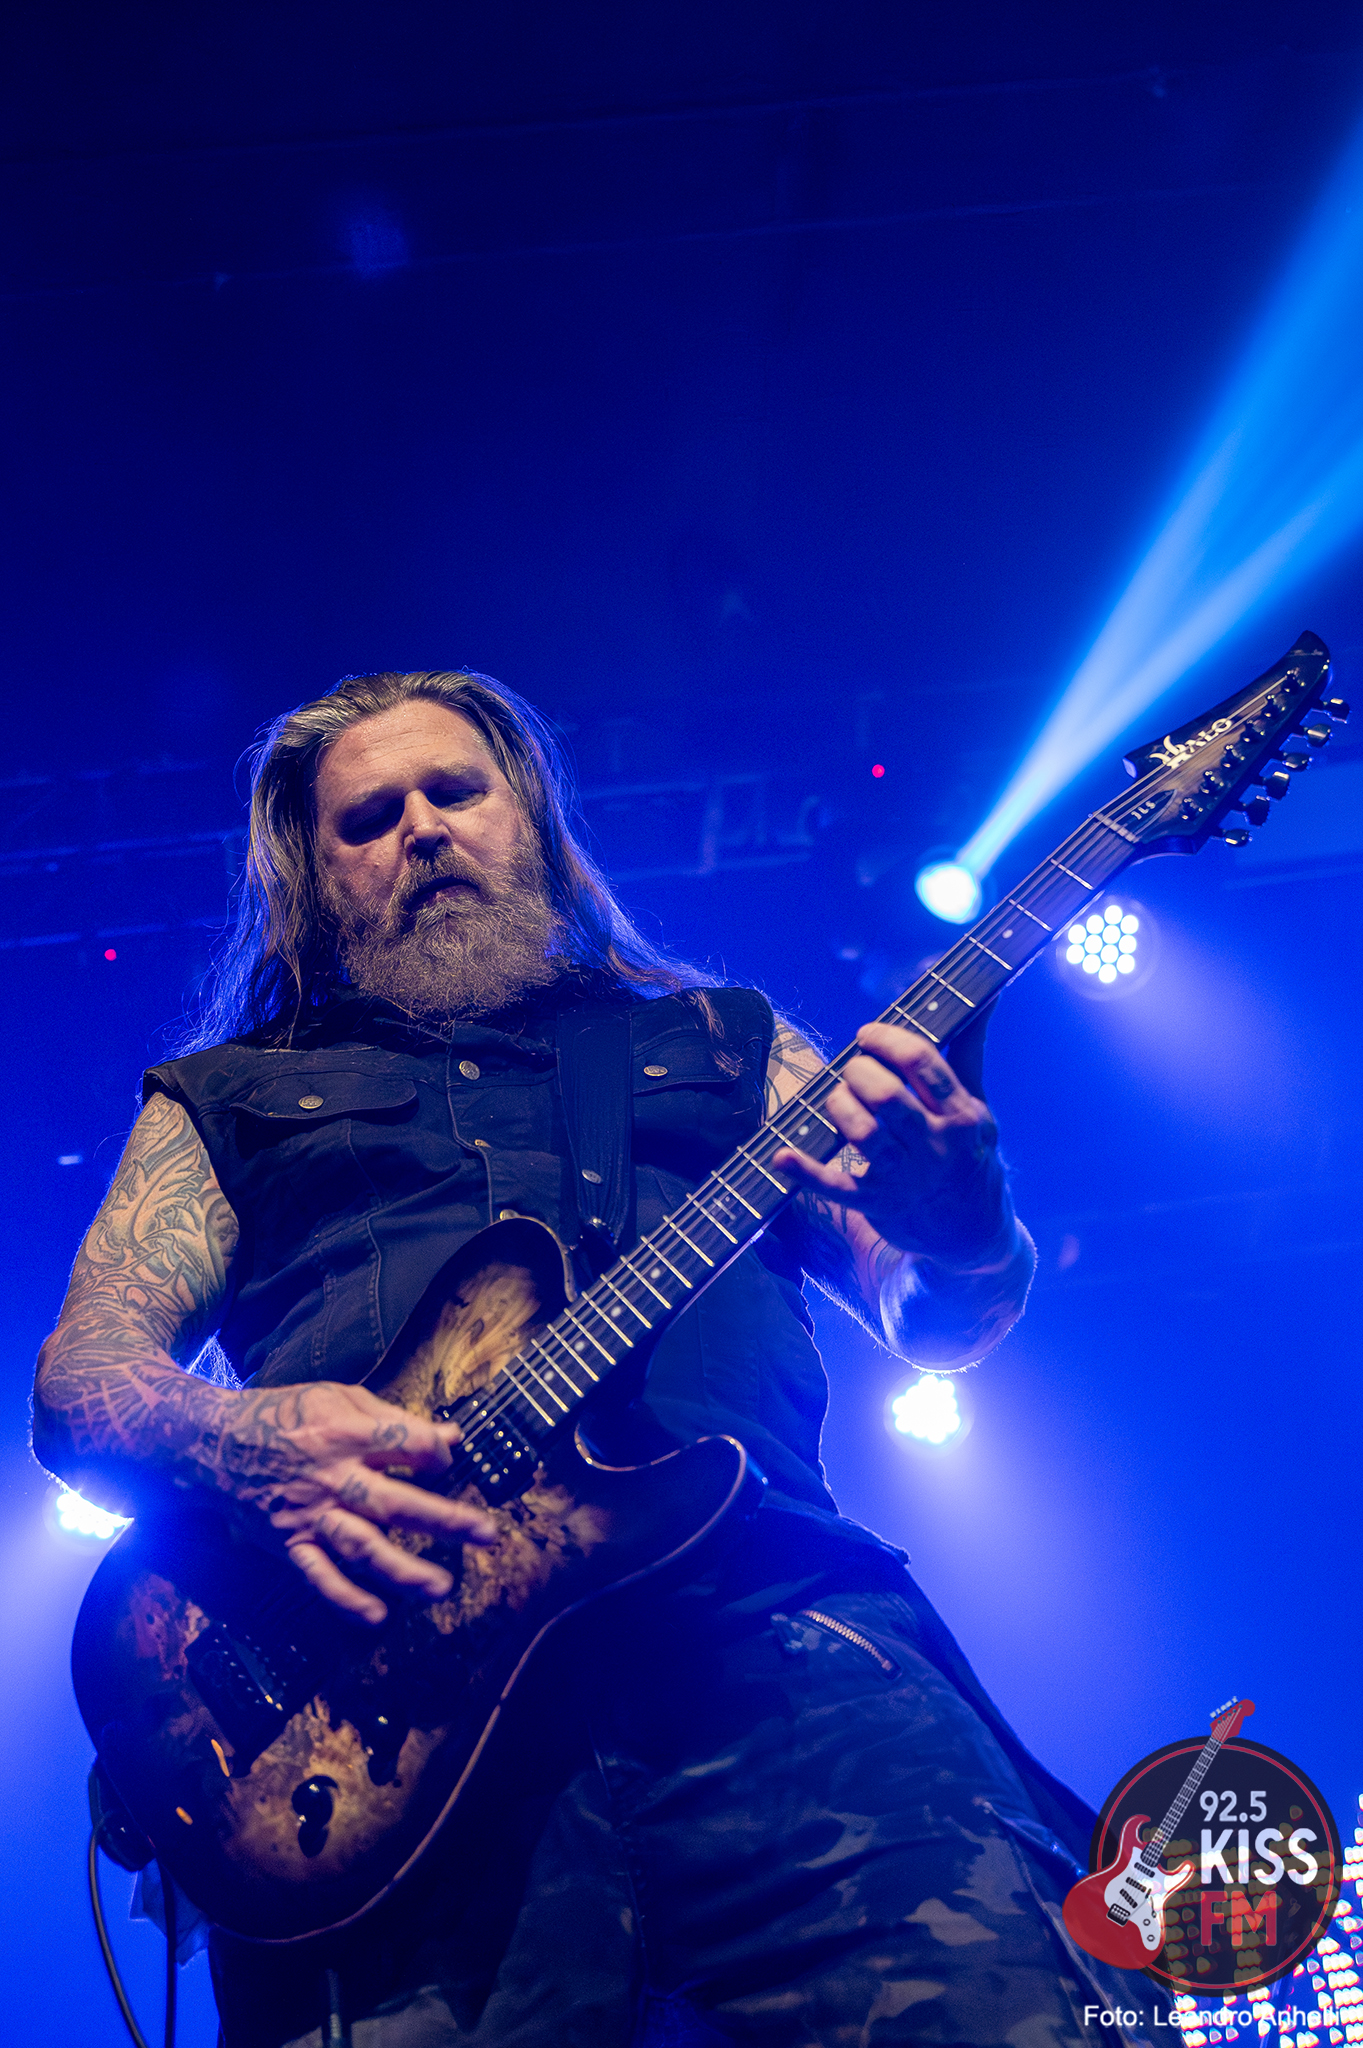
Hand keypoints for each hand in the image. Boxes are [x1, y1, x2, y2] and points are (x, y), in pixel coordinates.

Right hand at [216, 1380, 499, 1624]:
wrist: (214, 1442)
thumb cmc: (284, 1414)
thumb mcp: (339, 1397)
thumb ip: (396, 1419)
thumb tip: (453, 1436)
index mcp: (345, 1432)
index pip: (406, 1444)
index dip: (435, 1452)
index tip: (444, 1461)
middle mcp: (331, 1477)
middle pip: (395, 1502)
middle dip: (444, 1519)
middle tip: (487, 1534)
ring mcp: (310, 1514)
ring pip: (362, 1546)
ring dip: (403, 1570)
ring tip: (441, 1587)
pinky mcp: (289, 1542)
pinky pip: (318, 1576)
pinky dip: (346, 1599)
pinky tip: (377, 1616)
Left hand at [771, 1020, 1013, 1270]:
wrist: (972, 1235)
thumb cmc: (968, 1155)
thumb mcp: (977, 1106)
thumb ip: (970, 1050)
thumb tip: (986, 995)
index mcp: (963, 1115)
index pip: (922, 1062)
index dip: (886, 1039)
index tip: (867, 1035)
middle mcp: (936, 1147)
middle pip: (887, 1095)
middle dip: (859, 1071)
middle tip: (854, 1071)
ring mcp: (906, 1178)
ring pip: (861, 1131)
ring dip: (838, 1104)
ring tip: (838, 1099)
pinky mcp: (877, 1204)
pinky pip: (835, 1186)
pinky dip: (804, 1172)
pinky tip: (781, 1156)